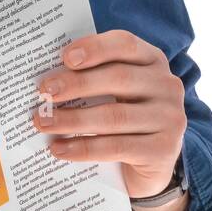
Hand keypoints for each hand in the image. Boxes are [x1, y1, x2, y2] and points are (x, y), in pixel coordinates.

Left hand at [33, 30, 186, 200]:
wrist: (149, 165)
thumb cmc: (122, 120)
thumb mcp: (113, 93)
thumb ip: (91, 78)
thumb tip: (48, 80)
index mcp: (152, 62)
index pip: (126, 45)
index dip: (96, 48)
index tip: (65, 57)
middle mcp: (166, 86)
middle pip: (118, 78)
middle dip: (76, 84)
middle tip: (44, 92)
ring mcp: (169, 118)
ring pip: (114, 116)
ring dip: (72, 119)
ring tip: (42, 123)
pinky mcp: (162, 150)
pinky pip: (116, 147)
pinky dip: (82, 148)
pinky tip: (59, 148)